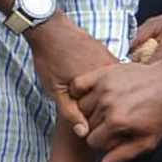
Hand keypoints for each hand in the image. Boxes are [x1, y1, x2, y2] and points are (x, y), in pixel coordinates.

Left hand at [24, 14, 117, 136]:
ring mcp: (111, 63)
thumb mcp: (55, 90)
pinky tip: (91, 79)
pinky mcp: (109, 54)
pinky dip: (106, 81)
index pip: (105, 114)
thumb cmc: (48, 59)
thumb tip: (85, 133)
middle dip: (102, 107)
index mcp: (98, 87)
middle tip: (86, 104)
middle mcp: (109, 75)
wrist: (49, 28)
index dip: (97, 120)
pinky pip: (112, 75)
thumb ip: (70, 112)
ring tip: (87, 91)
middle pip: (111, 100)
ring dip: (105, 93)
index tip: (89, 119)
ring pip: (113, 88)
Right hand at [70, 60, 161, 161]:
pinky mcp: (101, 74)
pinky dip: (79, 92)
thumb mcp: (147, 140)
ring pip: (80, 107)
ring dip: (88, 111)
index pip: (93, 141)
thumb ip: (122, 155)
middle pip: (86, 124)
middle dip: (97, 128)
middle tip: (111, 124)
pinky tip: (90, 96)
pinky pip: (78, 85)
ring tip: (103, 110)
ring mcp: (103, 88)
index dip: (102, 143)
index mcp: (116, 122)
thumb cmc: (160, 111)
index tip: (112, 138)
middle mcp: (107, 104)